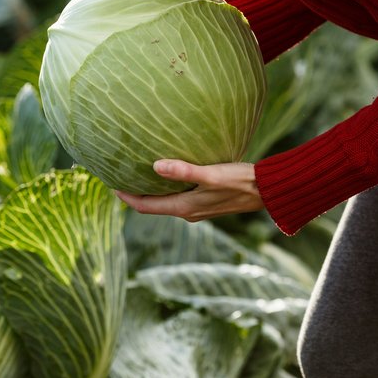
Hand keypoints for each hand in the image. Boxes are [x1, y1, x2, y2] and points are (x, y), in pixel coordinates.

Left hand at [115, 159, 264, 221]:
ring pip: (164, 201)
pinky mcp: (206, 200)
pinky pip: (177, 196)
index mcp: (184, 208)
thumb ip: (184, 171)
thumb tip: (155, 166)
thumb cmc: (241, 181)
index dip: (125, 196)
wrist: (268, 191)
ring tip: (136, 173)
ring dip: (149, 190)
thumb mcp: (211, 174)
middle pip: (151, 205)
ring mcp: (197, 207)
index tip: (109, 183)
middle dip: (133, 192)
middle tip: (118, 176)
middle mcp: (188, 211)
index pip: (144, 205)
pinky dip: (165, 187)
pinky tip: (165, 172)